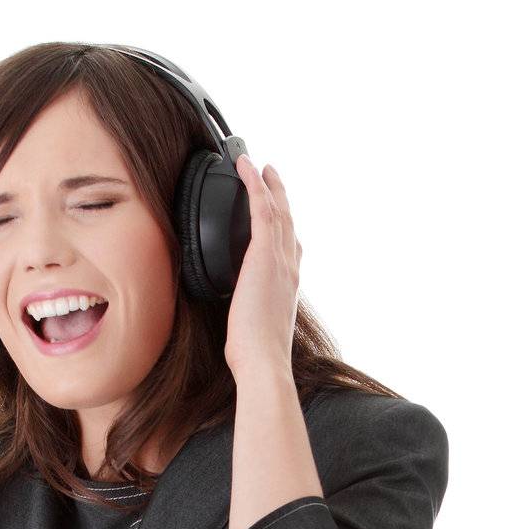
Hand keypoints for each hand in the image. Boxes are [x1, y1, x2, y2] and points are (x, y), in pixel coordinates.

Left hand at [224, 153, 301, 379]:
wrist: (264, 362)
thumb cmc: (255, 355)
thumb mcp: (254, 329)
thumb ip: (249, 314)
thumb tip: (236, 319)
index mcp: (288, 287)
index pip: (292, 249)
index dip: (287, 228)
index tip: (280, 214)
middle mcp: (290, 270)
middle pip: (289, 223)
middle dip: (281, 197)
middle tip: (272, 176)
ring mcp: (281, 261)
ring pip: (279, 211)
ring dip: (269, 185)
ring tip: (260, 166)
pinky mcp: (265, 255)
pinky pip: (262, 209)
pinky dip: (255, 185)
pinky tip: (246, 168)